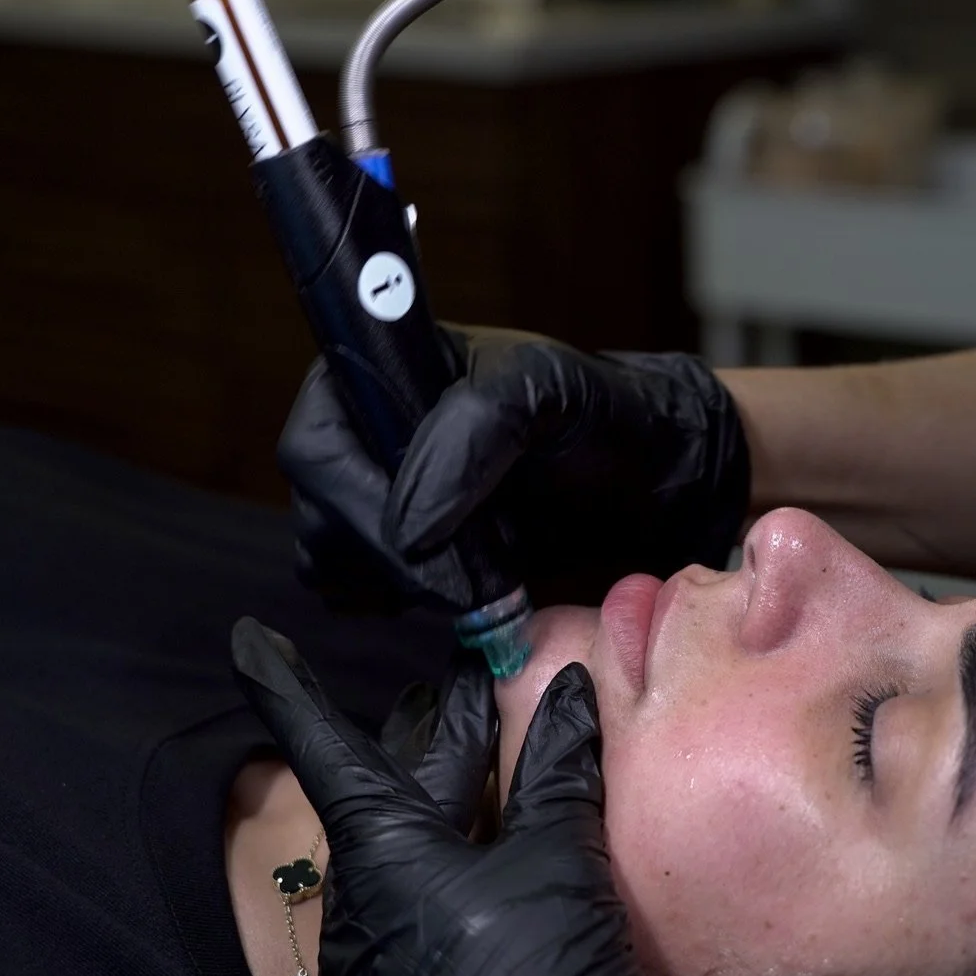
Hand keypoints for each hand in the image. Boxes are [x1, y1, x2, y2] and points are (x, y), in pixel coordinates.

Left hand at [231, 617, 737, 975]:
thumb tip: (570, 685)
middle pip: (385, 797)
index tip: (246, 638)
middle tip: (466, 696)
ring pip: (405, 859)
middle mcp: (356, 906)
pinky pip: (419, 918)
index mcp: (379, 853)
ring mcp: (373, 969)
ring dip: (448, 811)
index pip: (322, 746)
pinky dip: (457, 877)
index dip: (287, 686)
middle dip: (427, 744)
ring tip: (498, 770)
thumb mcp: (559, 863)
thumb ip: (558, 771)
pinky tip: (503, 869)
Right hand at [280, 327, 751, 610]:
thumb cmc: (609, 420)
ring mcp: (379, 493)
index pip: (318, 445)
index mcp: (384, 367)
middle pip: (320, 512)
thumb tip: (406, 524)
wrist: (657, 481)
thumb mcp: (548, 394)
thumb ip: (471, 433)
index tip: (424, 543)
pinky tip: (469, 593)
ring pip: (332, 561)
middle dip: (392, 559)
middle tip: (470, 583)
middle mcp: (368, 429)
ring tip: (483, 580)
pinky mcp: (401, 552)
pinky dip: (409, 607)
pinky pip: (360, 595)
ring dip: (402, 588)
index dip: (357, 503)